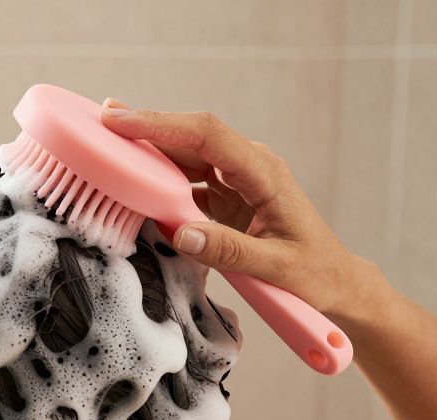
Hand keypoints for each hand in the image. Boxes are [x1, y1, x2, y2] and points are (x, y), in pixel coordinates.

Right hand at [100, 98, 371, 318]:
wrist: (334, 281)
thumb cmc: (314, 274)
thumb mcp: (276, 268)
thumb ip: (230, 251)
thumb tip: (182, 234)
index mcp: (264, 173)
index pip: (207, 135)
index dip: (162, 125)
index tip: (122, 122)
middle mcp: (249, 166)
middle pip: (191, 135)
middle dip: (147, 126)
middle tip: (102, 121)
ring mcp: (237, 178)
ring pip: (186, 153)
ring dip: (149, 147)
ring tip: (108, 140)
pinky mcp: (226, 194)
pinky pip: (186, 176)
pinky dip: (158, 173)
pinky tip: (132, 173)